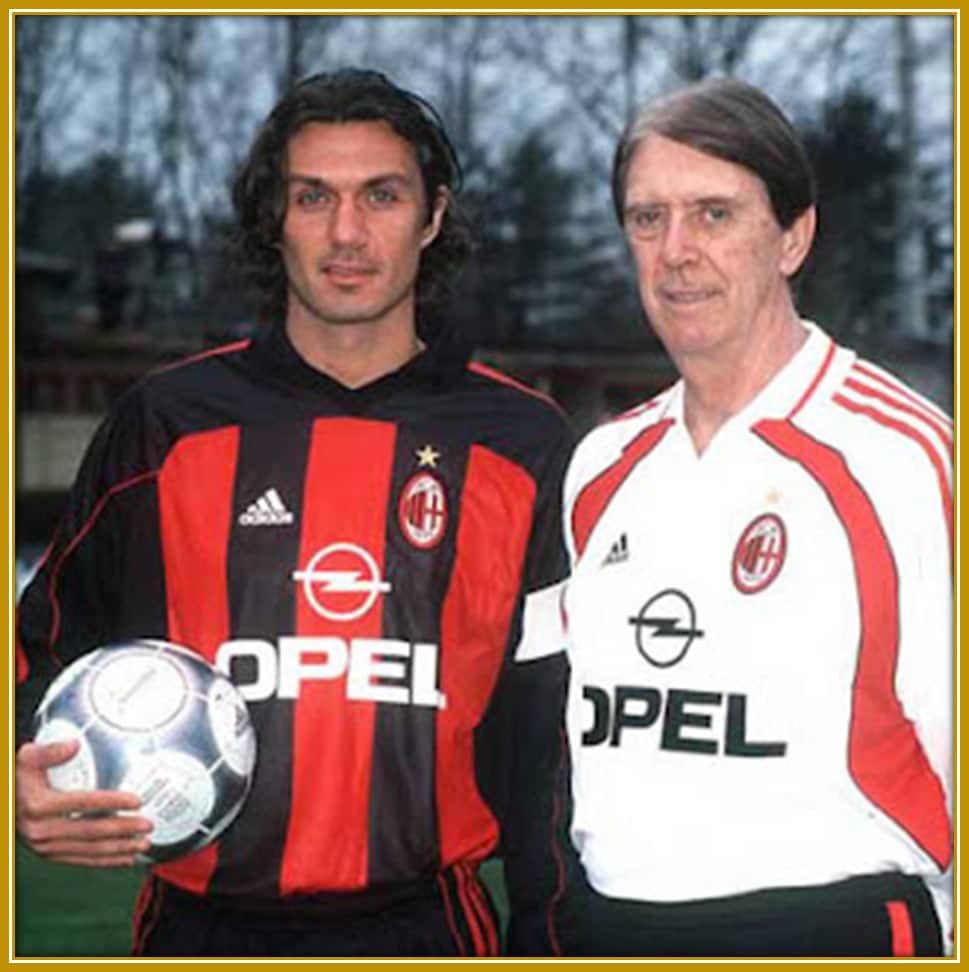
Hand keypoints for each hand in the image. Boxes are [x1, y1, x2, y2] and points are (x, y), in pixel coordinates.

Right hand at [15, 740, 153, 867]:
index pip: (83, 804)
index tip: (136, 801)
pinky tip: (125, 859)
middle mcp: (42, 831)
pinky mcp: (51, 855)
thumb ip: (50, 751)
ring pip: (89, 850)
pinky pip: (82, 860)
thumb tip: (74, 745)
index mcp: (39, 806)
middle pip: (91, 831)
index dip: (112, 802)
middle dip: (123, 829)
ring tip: (143, 844)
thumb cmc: (20, 779)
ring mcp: (46, 846)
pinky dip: (105, 861)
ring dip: (119, 849)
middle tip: (148, 825)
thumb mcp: (28, 758)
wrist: (6, 802)